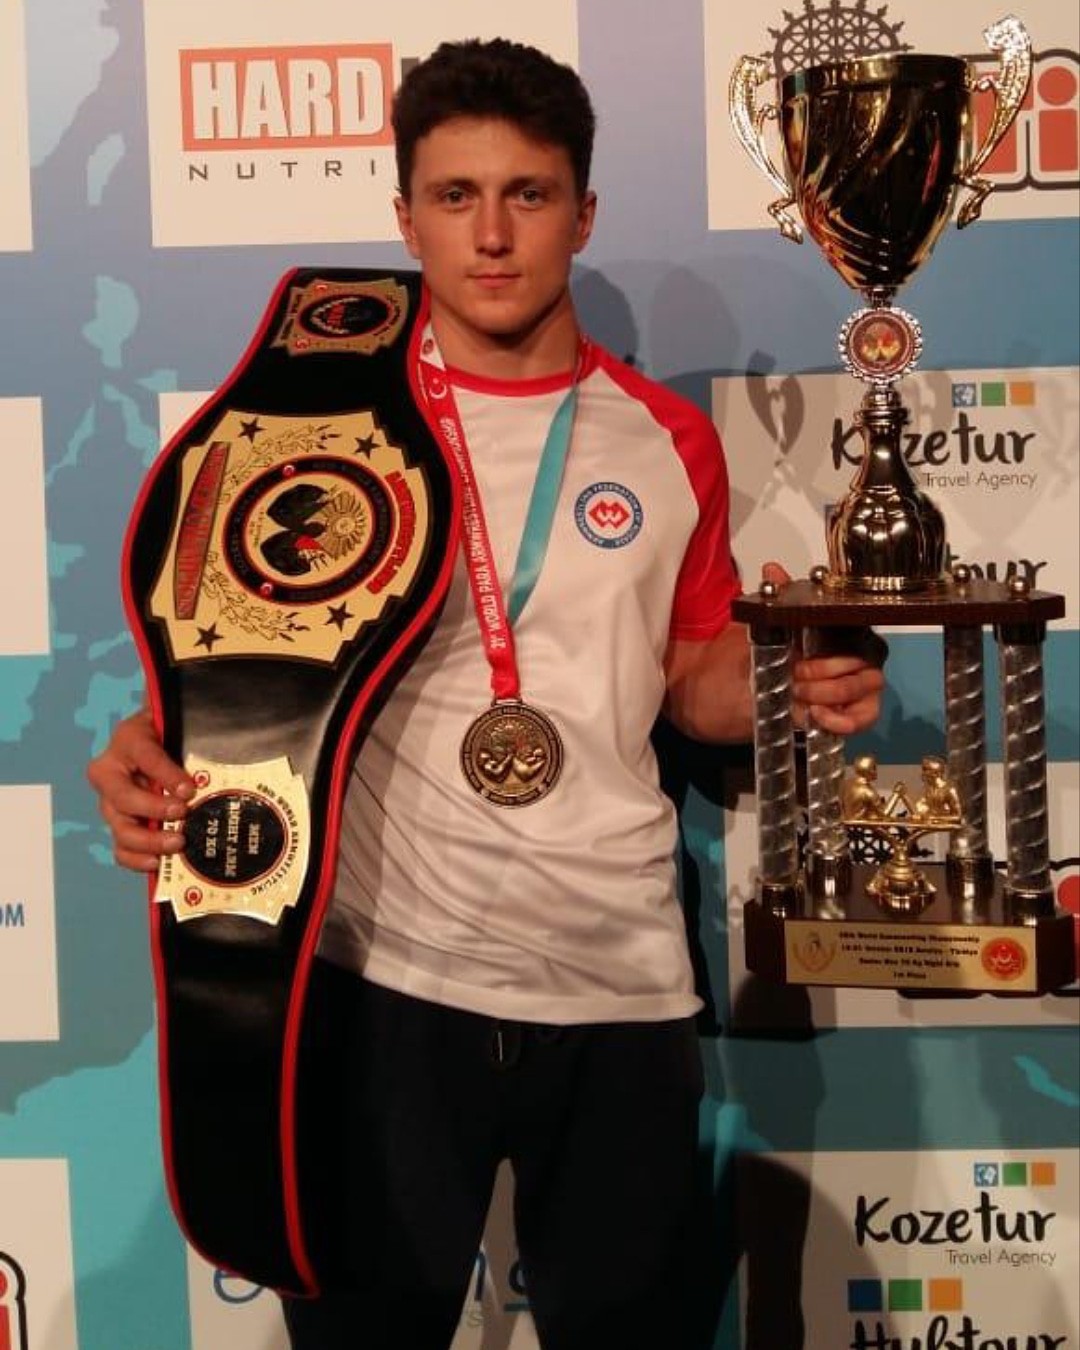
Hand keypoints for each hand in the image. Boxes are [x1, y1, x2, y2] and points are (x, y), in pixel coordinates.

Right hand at [86, 707, 194, 871]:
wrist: (156, 737)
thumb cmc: (173, 732)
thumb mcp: (180, 726)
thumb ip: (194, 738)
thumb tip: (212, 767)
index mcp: (128, 739)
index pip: (147, 757)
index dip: (166, 775)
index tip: (189, 790)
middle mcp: (110, 772)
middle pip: (123, 797)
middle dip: (153, 810)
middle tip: (182, 814)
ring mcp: (111, 801)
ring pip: (120, 827)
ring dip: (148, 841)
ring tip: (177, 843)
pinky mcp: (119, 823)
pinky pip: (121, 847)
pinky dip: (137, 859)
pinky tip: (158, 863)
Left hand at [761, 561, 886, 736]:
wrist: (730, 697)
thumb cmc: (754, 658)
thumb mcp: (762, 625)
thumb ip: (775, 598)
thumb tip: (773, 569)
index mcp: (839, 630)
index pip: (859, 624)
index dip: (837, 637)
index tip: (807, 647)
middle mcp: (854, 656)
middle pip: (863, 658)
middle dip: (825, 669)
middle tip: (794, 674)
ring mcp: (857, 686)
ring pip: (863, 686)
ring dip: (829, 691)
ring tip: (799, 694)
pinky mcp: (853, 714)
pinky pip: (865, 716)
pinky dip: (842, 718)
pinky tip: (816, 714)